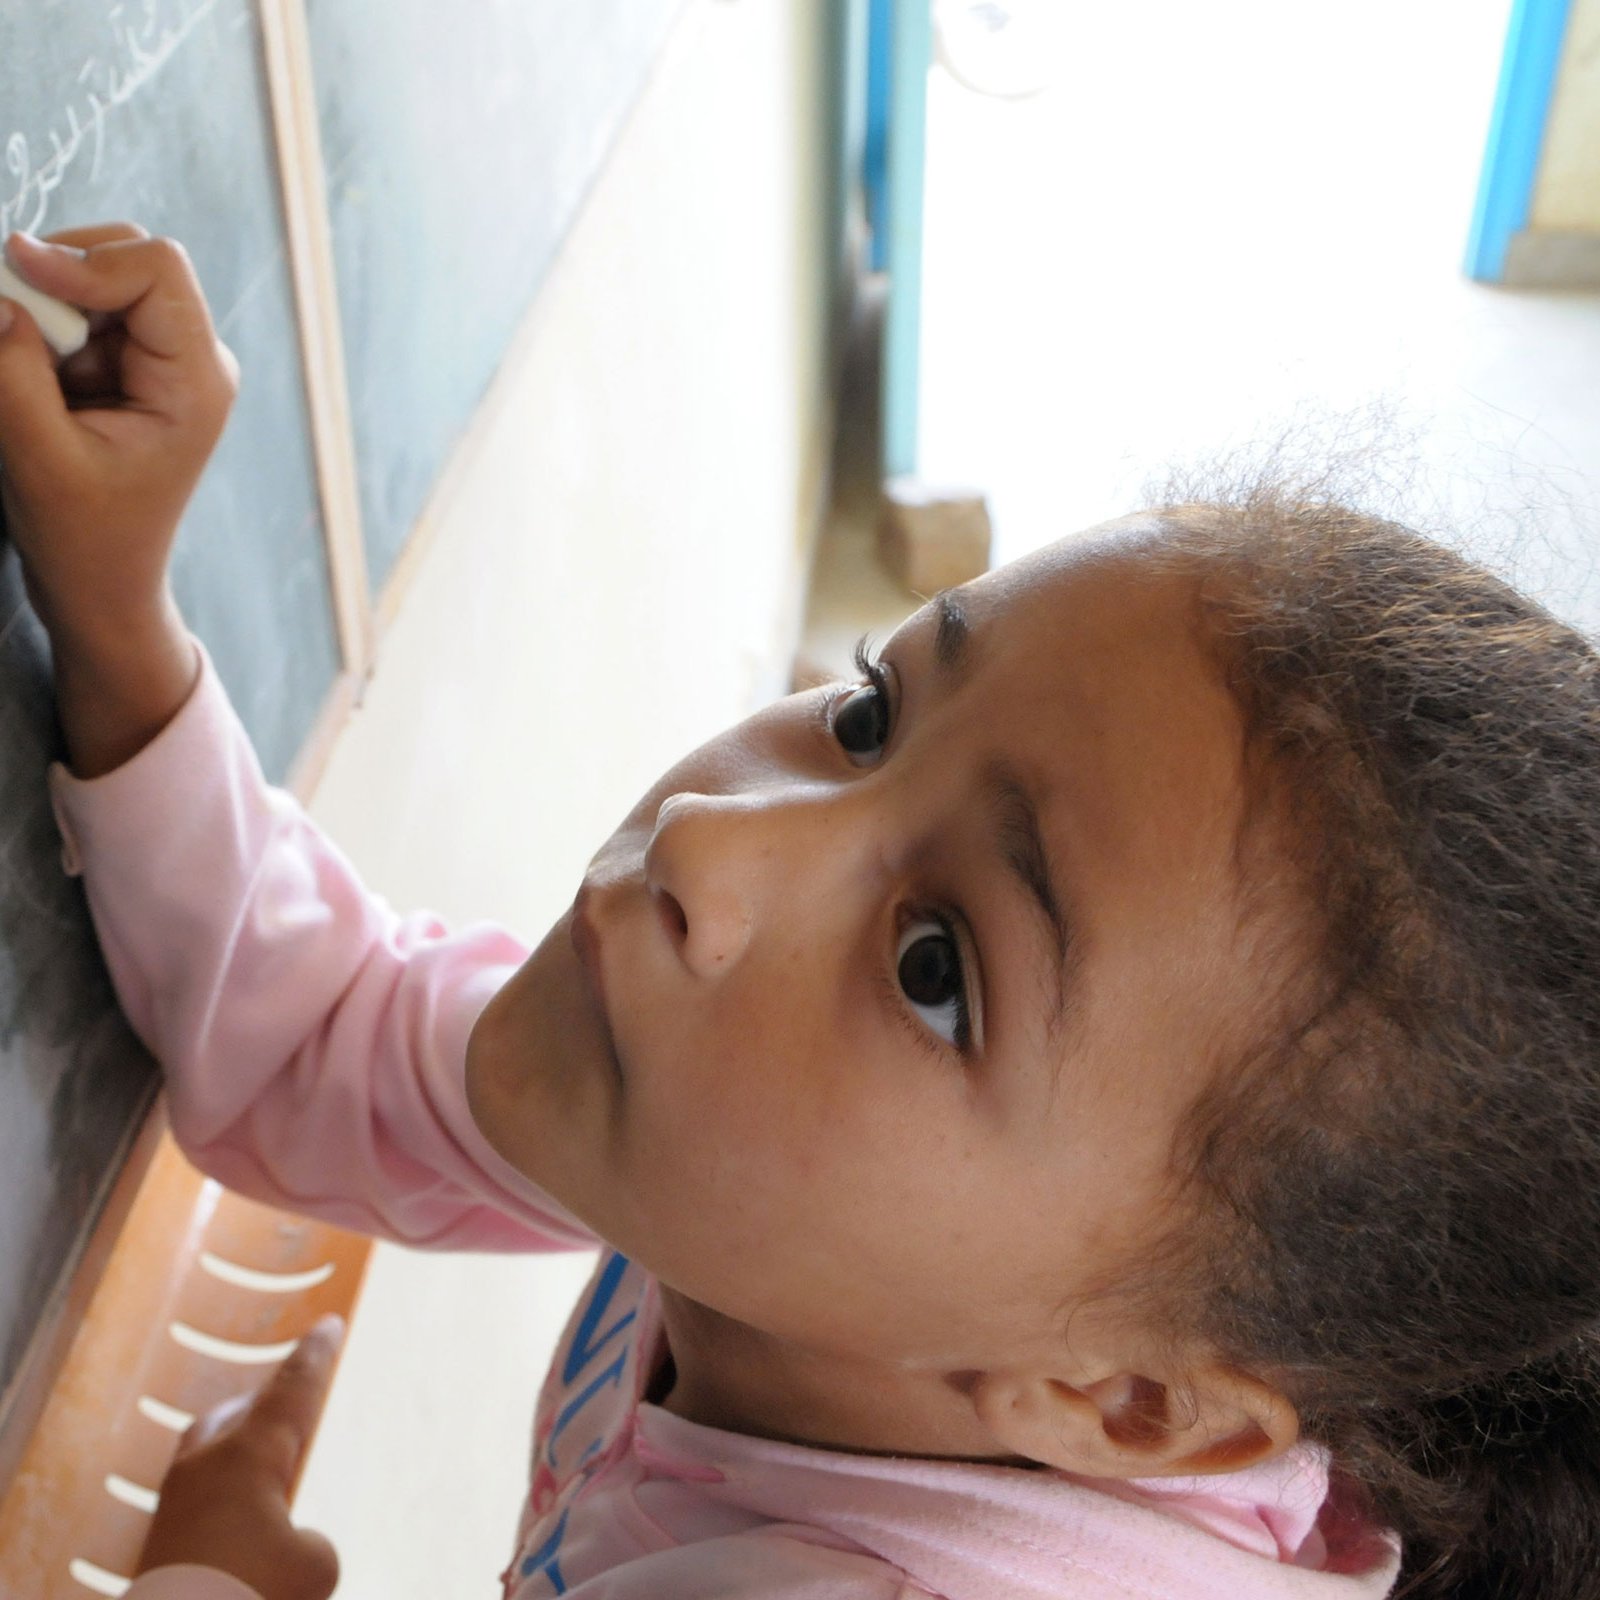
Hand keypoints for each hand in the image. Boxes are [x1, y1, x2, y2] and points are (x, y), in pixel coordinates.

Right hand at [0, 223, 237, 646]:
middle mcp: (192, 359)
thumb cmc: (84, 537)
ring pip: (91, 276)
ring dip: (42, 305)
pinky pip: (74, 310)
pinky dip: (39, 328)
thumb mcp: (39, 457)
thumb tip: (0, 291)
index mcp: (197, 381)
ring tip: (30, 379)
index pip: (158, 267)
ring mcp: (161, 359)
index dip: (81, 257)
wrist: (101, 583)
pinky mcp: (126, 363)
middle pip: (124, 256)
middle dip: (54, 277)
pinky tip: (35, 384)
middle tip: (13, 335)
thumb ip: (13, 370)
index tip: (12, 273)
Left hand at [137, 1316, 345, 1599]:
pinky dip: (218, 1490)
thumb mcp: (313, 1567)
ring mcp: (175, 1499)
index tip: (329, 1322)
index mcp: (252, 1452)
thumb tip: (295, 1544)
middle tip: (289, 1399)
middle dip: (265, 1400)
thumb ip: (311, 1544)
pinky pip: (194, 1491)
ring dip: (235, 1444)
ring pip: (207, 1449)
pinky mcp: (157, 1538)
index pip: (294, 1388)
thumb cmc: (250, 1588)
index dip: (317, 1355)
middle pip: (239, 1411)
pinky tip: (233, 1518)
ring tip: (259, 1460)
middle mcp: (208, 1463)